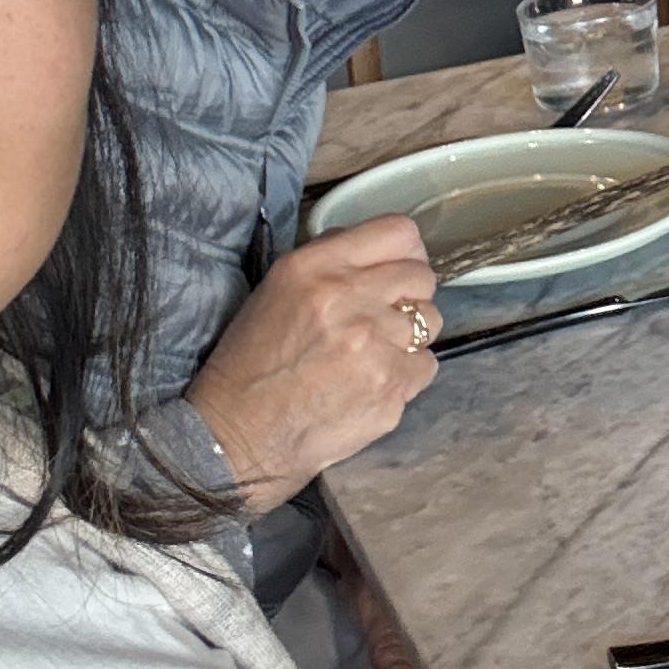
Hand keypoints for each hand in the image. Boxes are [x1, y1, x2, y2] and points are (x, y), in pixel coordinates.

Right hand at [186, 216, 438, 512]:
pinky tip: (371, 385)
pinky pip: (426, 365)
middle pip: (421, 276)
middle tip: (382, 320)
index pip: (398, 233)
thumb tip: (375, 253)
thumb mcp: (276, 290)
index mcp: (316, 267)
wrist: (238, 435)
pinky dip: (406, 375)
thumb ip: (329, 263)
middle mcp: (349, 298)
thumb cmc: (251, 364)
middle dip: (408, 296)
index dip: (405, 252)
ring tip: (373, 355)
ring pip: (430, 321)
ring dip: (410, 336)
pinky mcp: (391, 386)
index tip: (398, 269)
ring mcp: (375, 344)